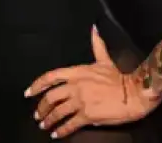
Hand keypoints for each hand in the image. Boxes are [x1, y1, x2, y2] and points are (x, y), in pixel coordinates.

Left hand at [24, 26, 153, 138]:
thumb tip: (94, 28)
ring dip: (49, 120)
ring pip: (57, 112)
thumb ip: (97, 45)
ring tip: (45, 126)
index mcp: (76, 72)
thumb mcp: (104, 60)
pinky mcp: (87, 116)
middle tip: (38, 115)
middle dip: (41, 108)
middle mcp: (75, 87)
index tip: (28, 93)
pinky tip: (57, 134)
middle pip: (50, 98)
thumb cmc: (119, 77)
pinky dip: (61, 130)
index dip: (36, 85)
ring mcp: (80, 101)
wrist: (134, 93)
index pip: (50, 77)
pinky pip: (69, 124)